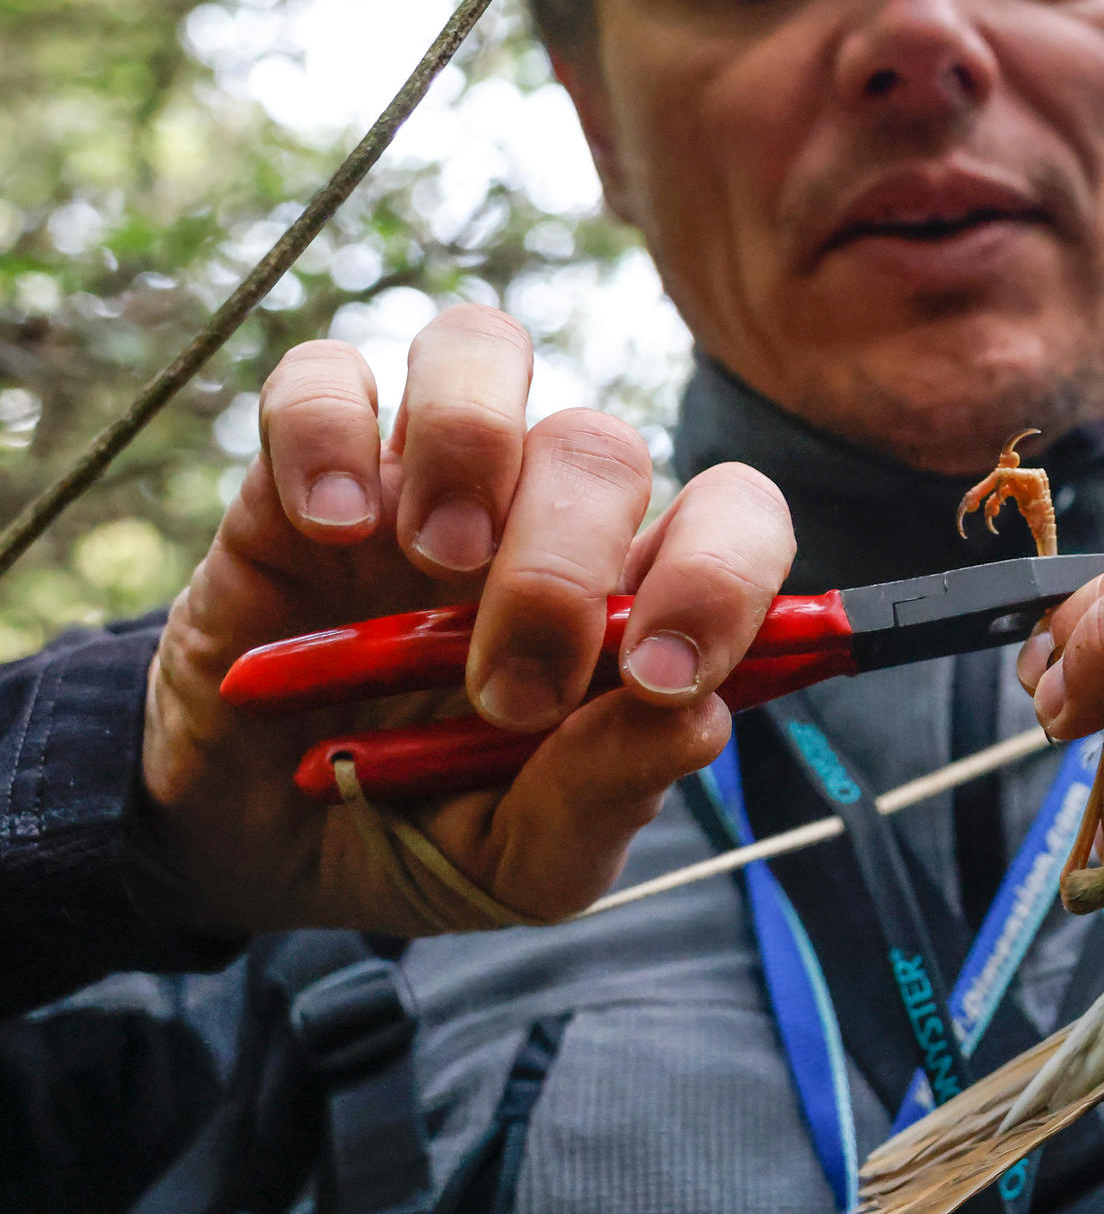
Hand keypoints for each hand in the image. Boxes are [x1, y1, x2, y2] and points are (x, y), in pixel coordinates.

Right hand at [141, 305, 795, 934]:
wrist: (257, 847)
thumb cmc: (423, 834)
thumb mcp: (525, 865)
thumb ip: (605, 797)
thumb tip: (696, 719)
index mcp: (629, 602)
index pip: (734, 516)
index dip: (725, 574)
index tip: (665, 677)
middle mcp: (542, 518)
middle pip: (603, 444)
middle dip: (565, 568)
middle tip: (508, 691)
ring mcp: (425, 481)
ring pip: (483, 349)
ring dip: (471, 447)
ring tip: (434, 564)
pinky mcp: (300, 474)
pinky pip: (323, 375)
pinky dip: (328, 432)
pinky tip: (328, 529)